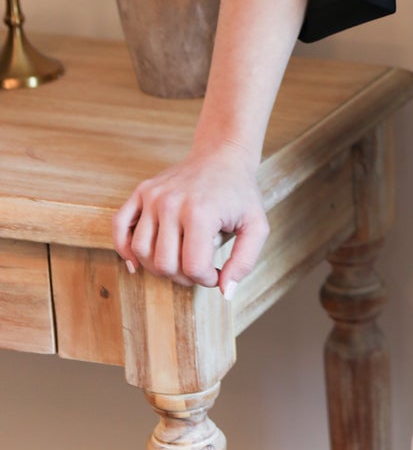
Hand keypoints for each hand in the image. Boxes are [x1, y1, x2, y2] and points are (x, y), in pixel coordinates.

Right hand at [111, 141, 269, 299]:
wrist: (223, 156)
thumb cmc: (240, 193)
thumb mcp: (256, 226)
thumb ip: (244, 262)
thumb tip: (225, 293)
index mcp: (201, 212)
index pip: (193, 267)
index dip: (206, 279)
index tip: (216, 272)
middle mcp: (172, 203)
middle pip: (164, 264)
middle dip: (184, 276)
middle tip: (198, 268)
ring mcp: (153, 196)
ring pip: (141, 251)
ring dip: (158, 267)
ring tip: (178, 261)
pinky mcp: (141, 191)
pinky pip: (120, 227)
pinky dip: (124, 249)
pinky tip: (137, 262)